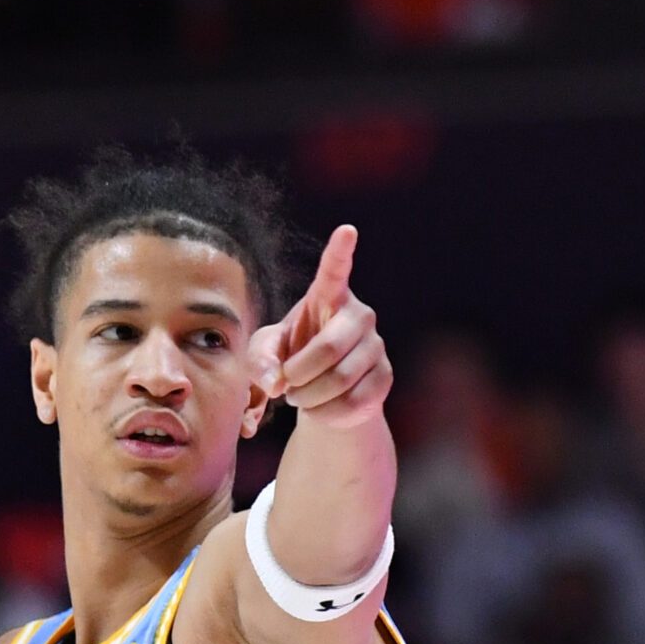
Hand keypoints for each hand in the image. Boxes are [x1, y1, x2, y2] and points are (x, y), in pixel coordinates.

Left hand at [249, 224, 390, 427]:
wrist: (321, 394)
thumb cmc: (289, 358)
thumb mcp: (265, 354)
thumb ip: (259, 361)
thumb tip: (274, 382)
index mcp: (326, 298)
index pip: (335, 271)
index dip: (340, 252)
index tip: (346, 230)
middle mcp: (358, 315)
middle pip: (329, 348)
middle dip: (299, 374)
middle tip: (284, 385)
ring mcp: (376, 345)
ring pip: (341, 379)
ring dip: (308, 397)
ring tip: (298, 396)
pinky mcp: (385, 377)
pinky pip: (353, 401)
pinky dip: (325, 413)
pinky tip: (319, 408)